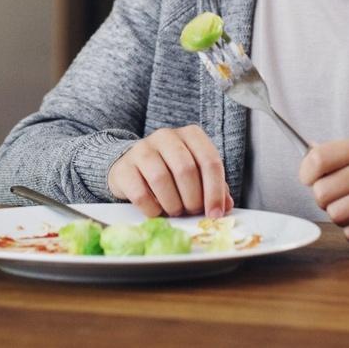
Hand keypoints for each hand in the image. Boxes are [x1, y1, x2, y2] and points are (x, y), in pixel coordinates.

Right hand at [107, 125, 232, 218]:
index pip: (210, 161)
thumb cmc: (170, 172)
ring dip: (172, 205)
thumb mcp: (196, 175)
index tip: (215, 213)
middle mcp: (166, 136)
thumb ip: (214, 187)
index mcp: (190, 135)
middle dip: (193, 199)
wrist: (131, 167)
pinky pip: (140, 194)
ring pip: (161, 179)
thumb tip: (224, 206)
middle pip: (186, 169)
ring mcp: (142, 149)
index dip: (215, 191)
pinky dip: (153, 210)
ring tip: (175, 211)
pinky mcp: (124, 168)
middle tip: (192, 212)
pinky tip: (157, 211)